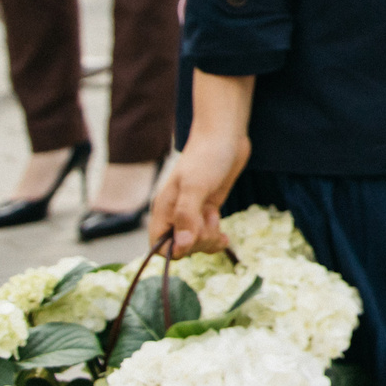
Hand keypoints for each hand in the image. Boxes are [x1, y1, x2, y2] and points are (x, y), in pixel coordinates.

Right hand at [149, 128, 247, 256]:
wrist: (225, 136)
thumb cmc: (207, 157)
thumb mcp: (195, 186)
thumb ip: (186, 216)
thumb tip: (180, 246)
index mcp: (164, 210)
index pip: (159, 247)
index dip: (176, 250)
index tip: (193, 237)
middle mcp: (175, 214)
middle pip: (181, 247)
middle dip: (198, 241)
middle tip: (210, 219)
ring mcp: (193, 212)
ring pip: (196, 243)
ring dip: (209, 238)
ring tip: (215, 215)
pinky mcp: (208, 208)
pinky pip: (208, 234)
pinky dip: (216, 238)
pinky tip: (225, 237)